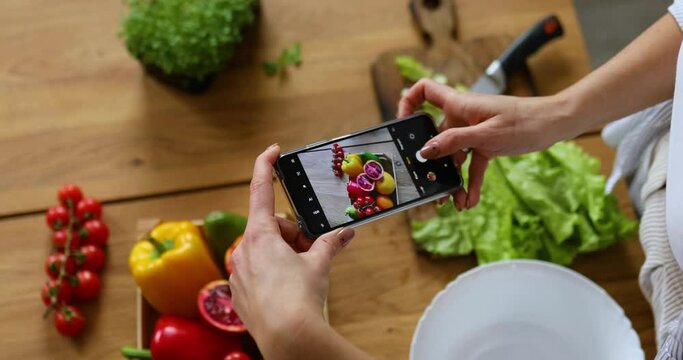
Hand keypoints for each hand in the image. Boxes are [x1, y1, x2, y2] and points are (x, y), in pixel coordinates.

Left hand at [228, 144, 354, 358]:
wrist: (287, 338)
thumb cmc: (299, 299)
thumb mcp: (318, 265)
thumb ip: (329, 244)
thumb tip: (344, 235)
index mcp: (260, 235)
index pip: (260, 189)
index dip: (265, 166)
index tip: (271, 151)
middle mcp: (243, 250)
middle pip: (270, 227)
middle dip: (293, 234)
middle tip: (312, 249)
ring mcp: (238, 272)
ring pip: (264, 250)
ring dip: (284, 254)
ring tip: (304, 273)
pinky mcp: (238, 292)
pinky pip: (257, 272)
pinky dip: (274, 273)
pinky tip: (288, 289)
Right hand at [398, 79, 569, 209]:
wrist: (555, 125)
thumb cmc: (524, 121)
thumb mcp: (486, 135)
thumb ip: (454, 142)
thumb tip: (425, 151)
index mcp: (459, 105)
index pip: (424, 91)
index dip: (409, 102)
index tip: (404, 125)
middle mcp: (462, 117)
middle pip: (435, 136)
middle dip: (431, 161)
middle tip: (428, 182)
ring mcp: (473, 132)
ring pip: (453, 157)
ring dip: (452, 179)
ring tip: (452, 201)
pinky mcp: (486, 145)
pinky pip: (471, 165)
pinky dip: (470, 182)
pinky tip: (470, 201)